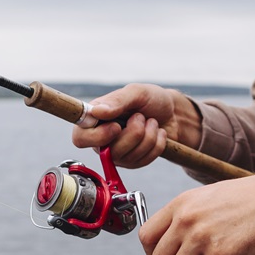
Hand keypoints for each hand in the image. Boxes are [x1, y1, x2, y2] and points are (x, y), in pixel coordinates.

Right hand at [71, 83, 201, 168]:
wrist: (173, 112)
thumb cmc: (151, 99)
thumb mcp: (136, 92)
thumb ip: (117, 100)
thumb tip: (97, 112)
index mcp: (95, 119)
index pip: (80, 138)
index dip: (98, 136)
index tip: (117, 126)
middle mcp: (102, 139)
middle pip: (109, 151)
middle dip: (133, 133)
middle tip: (141, 116)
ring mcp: (118, 153)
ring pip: (129, 156)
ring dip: (148, 135)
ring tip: (151, 122)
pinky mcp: (133, 162)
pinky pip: (144, 160)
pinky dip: (156, 144)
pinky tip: (157, 133)